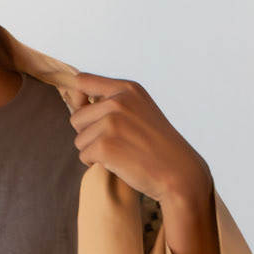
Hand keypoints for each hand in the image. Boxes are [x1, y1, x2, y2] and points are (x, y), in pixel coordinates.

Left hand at [71, 74, 210, 214]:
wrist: (179, 173)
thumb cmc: (158, 146)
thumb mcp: (140, 110)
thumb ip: (113, 102)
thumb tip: (73, 99)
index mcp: (127, 88)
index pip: (82, 81)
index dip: (78, 99)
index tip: (87, 113)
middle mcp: (118, 101)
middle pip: (77, 117)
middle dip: (89, 134)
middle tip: (115, 143)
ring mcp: (111, 123)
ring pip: (79, 139)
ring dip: (93, 151)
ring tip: (120, 154)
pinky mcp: (106, 146)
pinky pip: (84, 155)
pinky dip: (96, 164)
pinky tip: (119, 164)